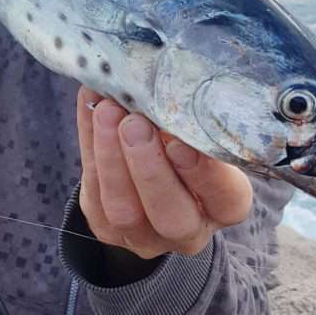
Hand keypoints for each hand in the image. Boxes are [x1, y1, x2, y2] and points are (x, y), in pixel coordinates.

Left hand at [77, 86, 252, 260]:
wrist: (148, 182)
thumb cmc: (186, 146)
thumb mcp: (201, 135)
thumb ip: (191, 119)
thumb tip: (170, 79)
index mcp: (224, 206)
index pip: (226, 198)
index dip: (206, 174)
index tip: (182, 141)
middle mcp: (188, 229)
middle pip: (172, 216)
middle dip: (149, 169)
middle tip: (135, 124)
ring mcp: (144, 235)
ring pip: (125, 211)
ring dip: (111, 158)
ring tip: (106, 112)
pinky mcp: (105, 227)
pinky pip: (93, 191)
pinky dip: (89, 145)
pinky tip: (90, 107)